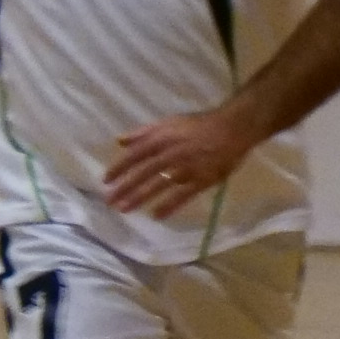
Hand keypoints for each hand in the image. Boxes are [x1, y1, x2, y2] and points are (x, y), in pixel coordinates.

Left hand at [104, 104, 259, 217]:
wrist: (233, 128)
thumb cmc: (199, 125)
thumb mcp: (169, 122)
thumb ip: (144, 132)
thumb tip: (120, 140)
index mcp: (162, 139)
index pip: (134, 155)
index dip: (119, 168)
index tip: (106, 181)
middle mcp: (171, 153)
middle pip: (143, 173)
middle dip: (124, 187)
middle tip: (108, 201)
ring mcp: (187, 167)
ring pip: (159, 185)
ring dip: (139, 197)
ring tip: (124, 209)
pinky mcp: (202, 179)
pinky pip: (183, 195)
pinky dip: (169, 205)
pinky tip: (156, 215)